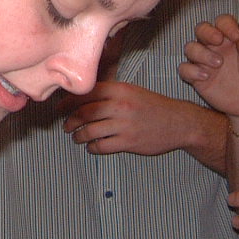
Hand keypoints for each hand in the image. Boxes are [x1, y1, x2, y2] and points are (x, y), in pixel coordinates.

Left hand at [62, 81, 219, 156]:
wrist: (179, 122)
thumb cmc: (153, 106)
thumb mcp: (132, 91)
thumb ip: (110, 92)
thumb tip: (82, 96)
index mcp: (120, 90)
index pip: (87, 93)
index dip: (69, 101)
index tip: (60, 107)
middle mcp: (120, 106)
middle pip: (84, 112)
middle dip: (70, 120)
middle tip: (66, 125)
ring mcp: (124, 125)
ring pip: (90, 131)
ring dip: (79, 136)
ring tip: (77, 137)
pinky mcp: (128, 142)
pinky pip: (102, 146)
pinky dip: (92, 148)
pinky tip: (92, 146)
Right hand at [179, 13, 238, 117]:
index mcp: (232, 37)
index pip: (222, 21)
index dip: (226, 25)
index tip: (237, 36)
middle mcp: (215, 47)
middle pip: (201, 29)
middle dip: (207, 32)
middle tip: (218, 41)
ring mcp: (205, 62)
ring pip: (190, 48)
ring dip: (201, 53)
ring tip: (218, 64)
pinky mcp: (198, 78)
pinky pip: (184, 69)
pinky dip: (191, 71)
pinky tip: (206, 76)